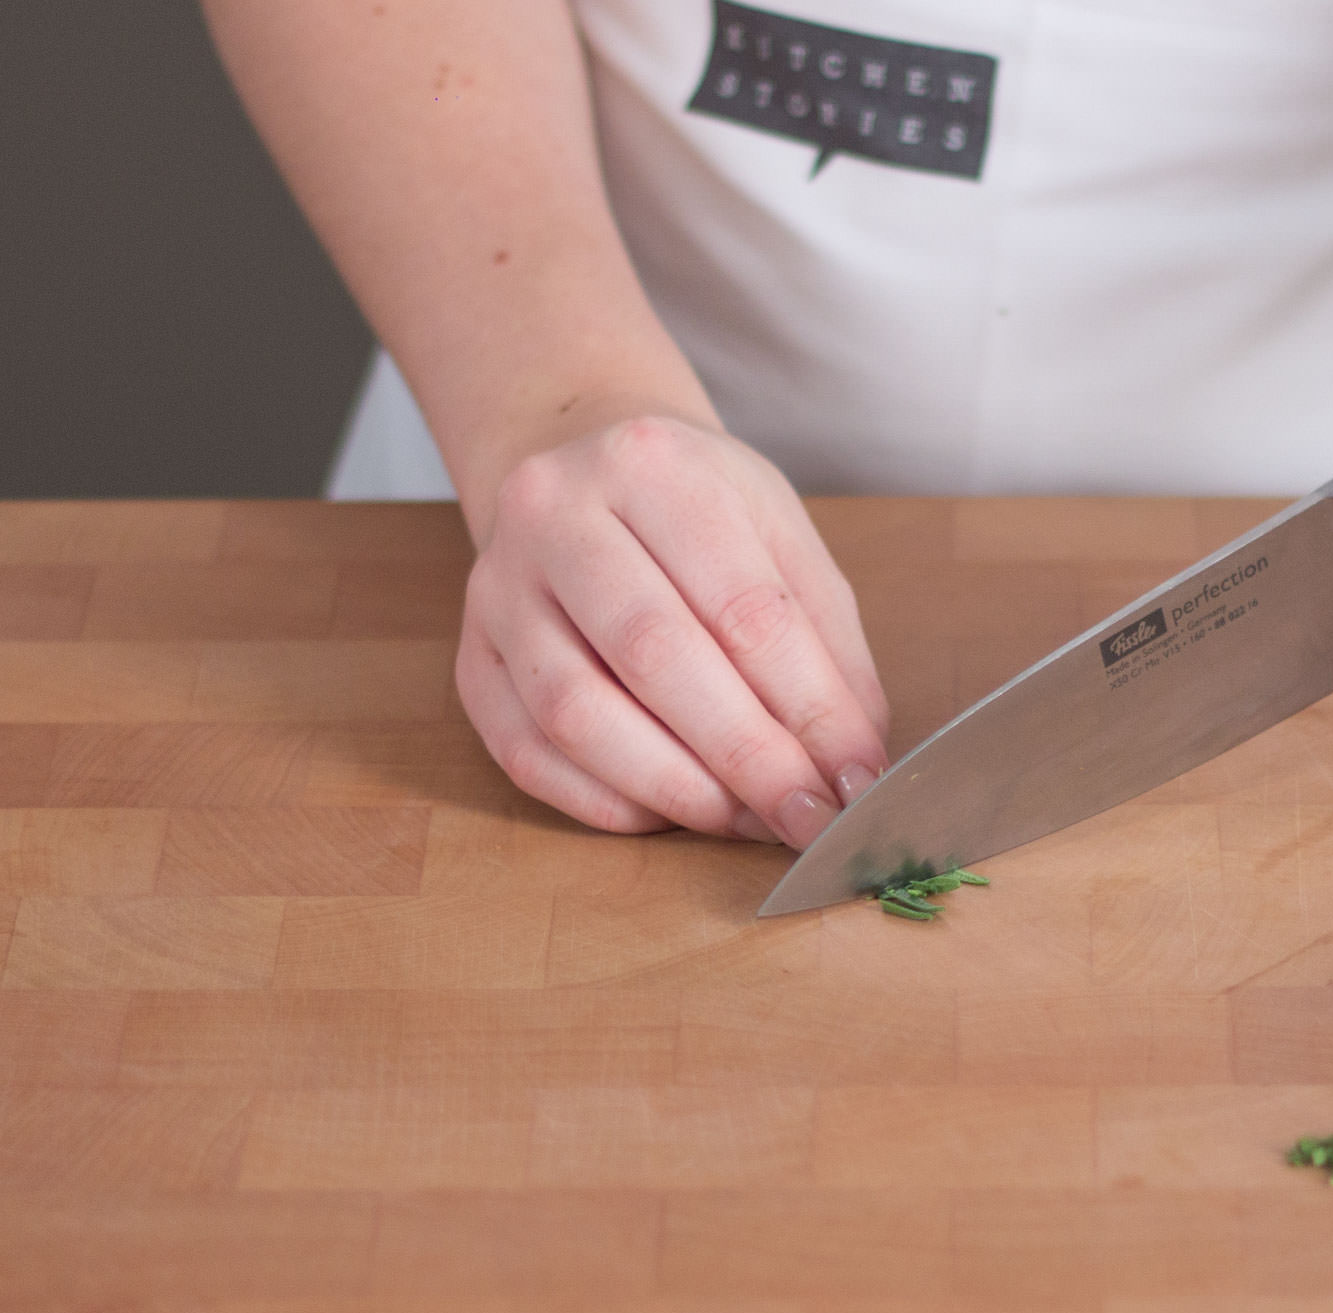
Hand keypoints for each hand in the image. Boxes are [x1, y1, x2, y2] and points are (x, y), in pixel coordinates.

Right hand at [456, 414, 890, 843]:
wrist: (578, 466)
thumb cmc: (695, 511)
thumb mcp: (779, 535)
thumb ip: (825, 643)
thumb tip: (853, 759)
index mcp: (655, 466)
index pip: (744, 607)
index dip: (811, 708)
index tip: (856, 777)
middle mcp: (557, 514)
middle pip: (657, 657)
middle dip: (748, 758)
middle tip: (809, 818)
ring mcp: (498, 588)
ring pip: (577, 714)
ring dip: (676, 789)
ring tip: (747, 822)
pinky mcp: (470, 656)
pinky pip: (527, 752)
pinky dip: (607, 801)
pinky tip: (670, 814)